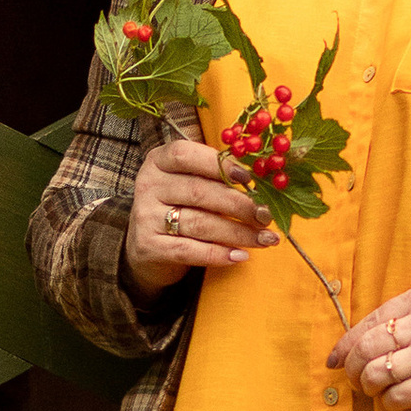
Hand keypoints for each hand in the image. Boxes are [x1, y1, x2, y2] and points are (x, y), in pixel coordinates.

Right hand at [124, 136, 277, 296]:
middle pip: (199, 192)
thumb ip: (217, 176)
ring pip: (199, 223)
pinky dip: (218, 255)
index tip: (248, 178)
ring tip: (265, 239)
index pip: (186, 155)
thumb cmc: (181, 204)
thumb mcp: (190, 181)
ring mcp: (145, 216)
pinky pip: (188, 250)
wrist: (148, 243)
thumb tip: (261, 183)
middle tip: (265, 215)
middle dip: (239, 205)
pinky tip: (240, 256)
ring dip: (237, 233)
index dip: (219, 165)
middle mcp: (148, 185)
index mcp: (159, 160)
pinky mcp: (148, 246)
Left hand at [329, 281, 410, 410]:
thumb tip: (368, 337)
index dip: (345, 343)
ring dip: (368, 386)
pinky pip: (397, 396)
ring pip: (375, 373)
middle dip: (351, 367)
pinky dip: (389, 403)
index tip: (334, 359)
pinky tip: (395, 402)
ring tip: (374, 390)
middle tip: (353, 379)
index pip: (369, 321)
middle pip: (366, 347)